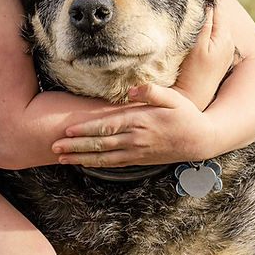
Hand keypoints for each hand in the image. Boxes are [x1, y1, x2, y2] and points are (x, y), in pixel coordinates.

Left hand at [52, 85, 216, 168]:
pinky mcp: (139, 159)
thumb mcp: (173, 97)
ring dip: (81, 158)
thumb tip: (131, 90)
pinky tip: (84, 163)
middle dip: (75, 146)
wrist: (200, 140)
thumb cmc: (186, 114)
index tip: (67, 130)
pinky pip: (114, 163)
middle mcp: (136, 139)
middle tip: (53, 147)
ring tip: (61, 158)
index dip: (86, 129)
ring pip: (103, 157)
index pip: (107, 126)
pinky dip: (97, 164)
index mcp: (141, 121)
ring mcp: (137, 152)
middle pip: (100, 143)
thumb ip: (151, 91)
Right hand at [173, 6, 237, 110]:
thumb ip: (205, 25)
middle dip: (207, 7)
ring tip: (193, 8)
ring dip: (206, 19)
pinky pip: (213, 37)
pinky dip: (206, 31)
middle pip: (217, 17)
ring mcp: (225, 51)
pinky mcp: (219, 58)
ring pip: (215, 27)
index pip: (217, 9)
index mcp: (224, 37)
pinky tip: (196, 30)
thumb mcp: (198, 46)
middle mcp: (228, 42)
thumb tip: (209, 5)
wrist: (194, 97)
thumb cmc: (194, 73)